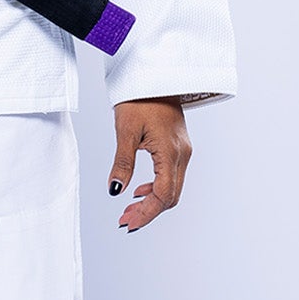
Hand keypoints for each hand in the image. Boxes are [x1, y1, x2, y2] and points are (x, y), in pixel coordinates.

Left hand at [109, 97, 190, 232]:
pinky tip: (139, 190)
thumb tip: (115, 190)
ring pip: (172, 188)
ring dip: (152, 202)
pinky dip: (157, 188)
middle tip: (124, 220)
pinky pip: (172, 175)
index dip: (146, 213)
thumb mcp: (125, 131)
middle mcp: (182, 154)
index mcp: (170, 152)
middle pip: (170, 196)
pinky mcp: (179, 146)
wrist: (155, 76)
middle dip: (148, 212)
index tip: (128, 223)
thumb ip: (122, 163)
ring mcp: (183, 150)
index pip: (162, 195)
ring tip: (128, 209)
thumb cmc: (139, 98)